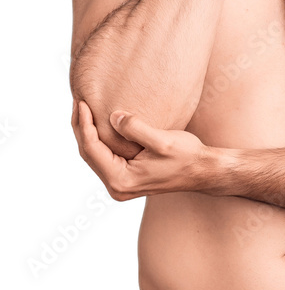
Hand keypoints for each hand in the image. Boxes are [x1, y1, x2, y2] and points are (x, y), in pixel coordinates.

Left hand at [71, 99, 222, 200]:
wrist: (203, 172)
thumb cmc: (187, 157)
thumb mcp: (163, 141)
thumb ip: (135, 129)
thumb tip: (112, 116)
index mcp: (122, 180)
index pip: (92, 149)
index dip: (84, 124)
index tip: (82, 102)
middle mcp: (117, 187)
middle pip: (88, 153)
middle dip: (81, 127)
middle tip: (77, 102)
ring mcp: (120, 185)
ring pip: (94, 156)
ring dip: (87, 133)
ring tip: (83, 110)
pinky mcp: (125, 179)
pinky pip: (103, 158)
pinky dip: (98, 140)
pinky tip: (97, 124)